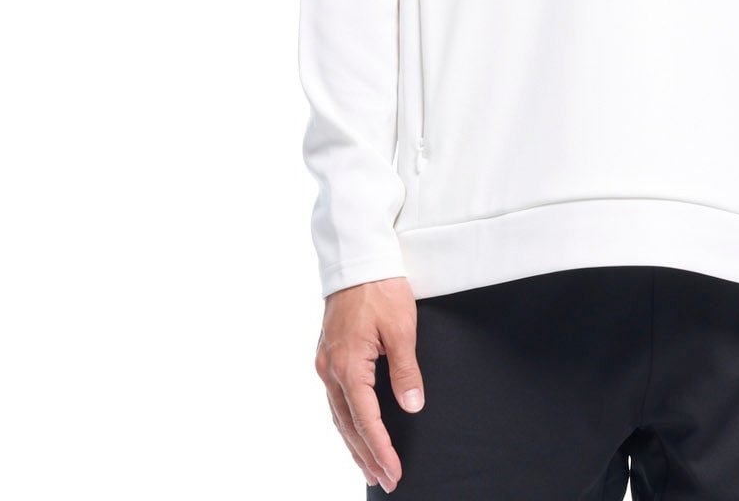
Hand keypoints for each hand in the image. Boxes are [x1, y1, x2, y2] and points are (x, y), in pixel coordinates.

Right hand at [315, 275, 424, 491]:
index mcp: (349, 365)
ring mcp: (325, 363)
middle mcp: (330, 370)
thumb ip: (406, 371)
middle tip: (386, 481)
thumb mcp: (402, 328)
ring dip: (354, 444)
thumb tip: (412, 407)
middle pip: (348, 425)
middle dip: (367, 456)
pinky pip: (335, 400)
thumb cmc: (381, 289)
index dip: (381, 449)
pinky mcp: (327, 356)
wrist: (357, 258)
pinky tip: (355, 432)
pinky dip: (346, 422)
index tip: (394, 471)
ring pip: (338, 416)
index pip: (366, 420)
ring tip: (370, 468)